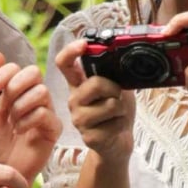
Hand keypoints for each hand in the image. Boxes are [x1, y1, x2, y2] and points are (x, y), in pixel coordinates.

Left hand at [0, 51, 60, 182]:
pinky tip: (21, 132)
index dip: (1, 75)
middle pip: (34, 72)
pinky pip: (45, 113)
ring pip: (40, 91)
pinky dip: (28, 121)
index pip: (15, 67)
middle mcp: (33, 97)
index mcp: (16, 90)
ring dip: (20, 107)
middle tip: (4, 107)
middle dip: (14, 87)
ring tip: (13, 123)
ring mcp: (45, 111)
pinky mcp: (53, 128)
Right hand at [54, 38, 135, 163]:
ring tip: (117, 115)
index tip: (83, 44)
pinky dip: (122, 124)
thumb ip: (114, 74)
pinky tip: (115, 128)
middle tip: (118, 96)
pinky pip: (114, 123)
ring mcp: (79, 119)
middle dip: (115, 89)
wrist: (118, 142)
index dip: (71, 51)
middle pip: (95, 83)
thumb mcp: (117, 88)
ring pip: (110, 105)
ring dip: (122, 109)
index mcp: (78, 84)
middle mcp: (74, 100)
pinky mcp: (88, 136)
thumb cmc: (117, 112)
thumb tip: (122, 59)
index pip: (65, 63)